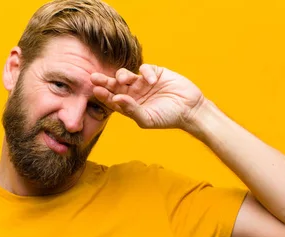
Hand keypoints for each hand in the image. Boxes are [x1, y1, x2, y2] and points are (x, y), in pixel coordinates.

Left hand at [91, 64, 206, 131]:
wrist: (190, 109)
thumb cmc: (168, 118)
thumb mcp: (147, 119)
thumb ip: (131, 110)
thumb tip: (116, 99)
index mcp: (130, 106)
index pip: (112, 100)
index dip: (104, 95)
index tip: (96, 90)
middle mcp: (134, 94)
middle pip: (114, 85)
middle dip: (104, 81)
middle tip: (94, 77)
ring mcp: (144, 82)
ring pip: (126, 75)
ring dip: (122, 75)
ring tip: (125, 79)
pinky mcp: (155, 72)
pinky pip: (145, 68)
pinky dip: (146, 72)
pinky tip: (152, 80)